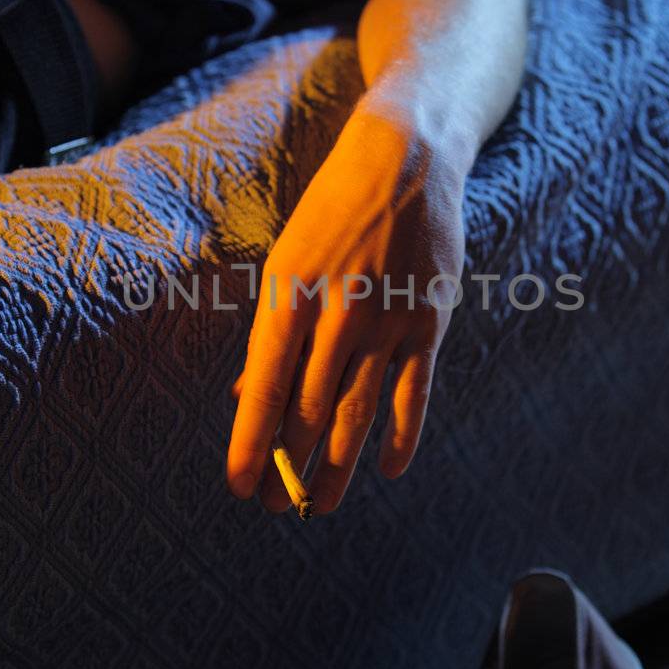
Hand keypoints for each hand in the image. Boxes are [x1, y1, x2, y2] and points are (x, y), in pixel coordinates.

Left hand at [225, 104, 466, 514]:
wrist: (404, 161)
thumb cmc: (332, 214)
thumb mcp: (287, 261)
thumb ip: (272, 334)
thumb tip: (247, 397)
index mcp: (291, 292)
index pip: (265, 385)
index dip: (250, 442)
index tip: (239, 487)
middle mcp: (338, 310)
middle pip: (311, 409)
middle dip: (290, 466)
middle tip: (279, 507)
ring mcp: (388, 317)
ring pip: (360, 410)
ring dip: (338, 465)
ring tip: (321, 504)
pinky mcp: (430, 320)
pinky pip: (415, 392)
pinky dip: (400, 435)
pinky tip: (385, 469)